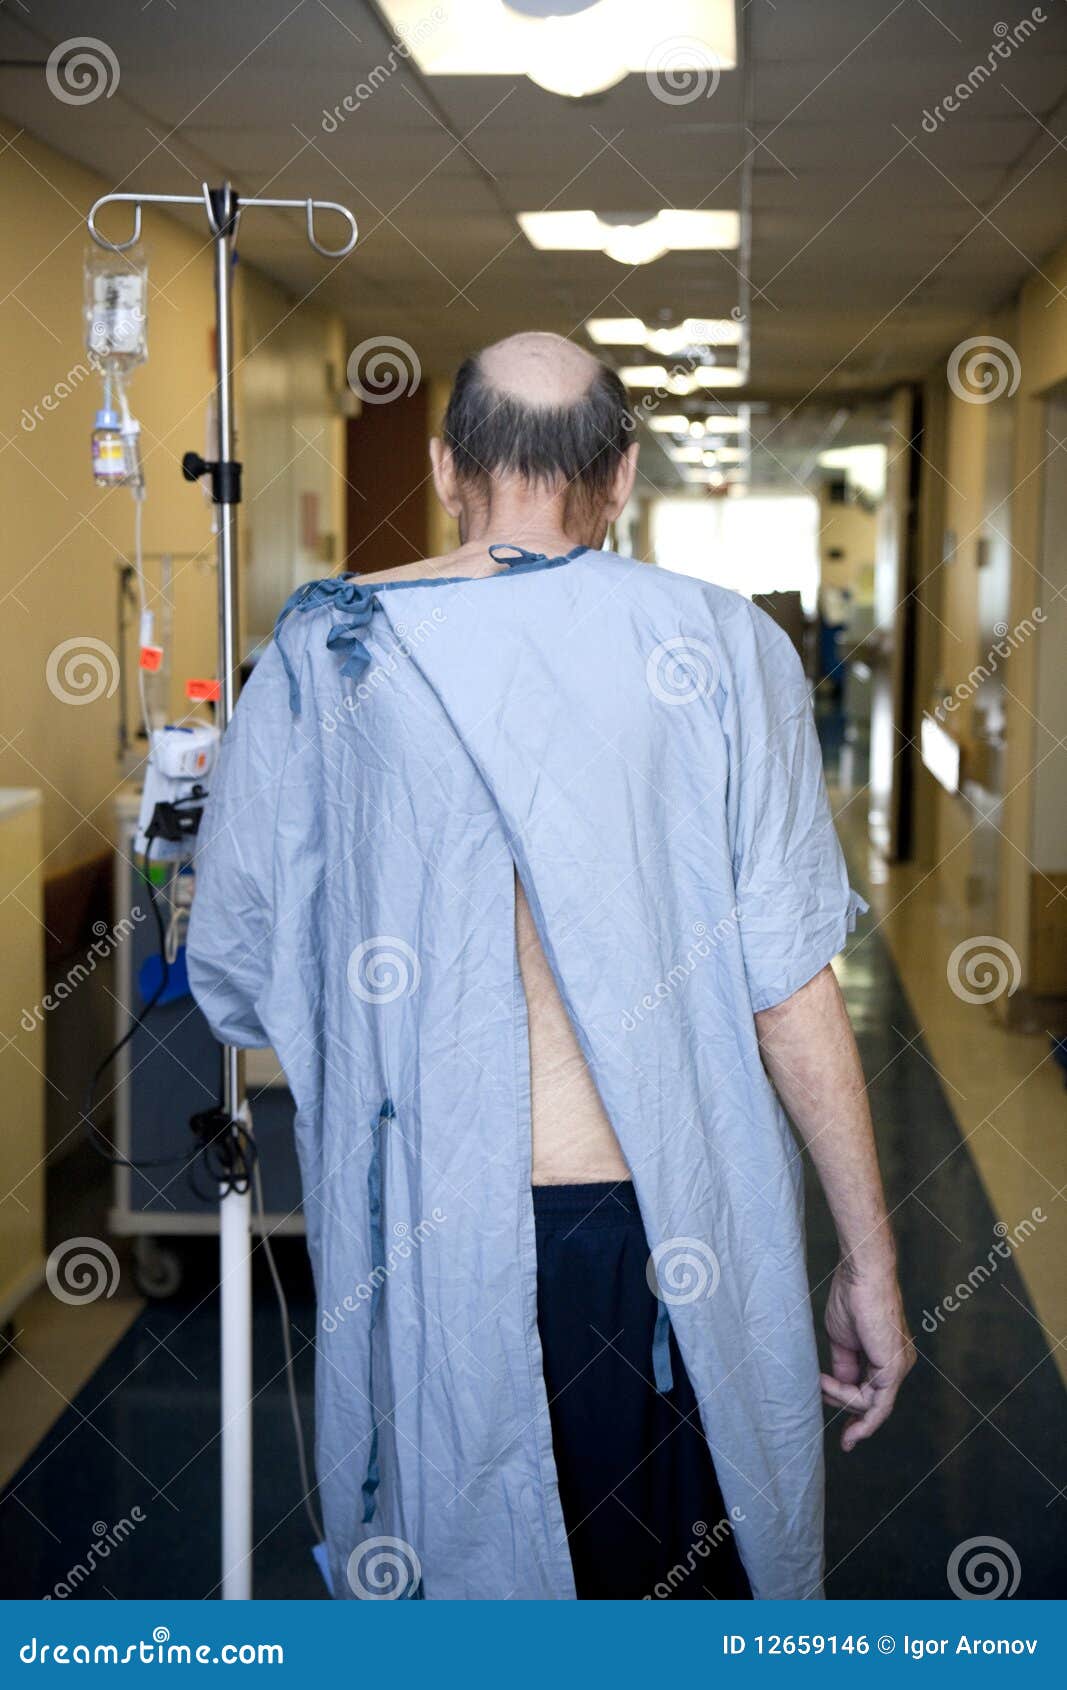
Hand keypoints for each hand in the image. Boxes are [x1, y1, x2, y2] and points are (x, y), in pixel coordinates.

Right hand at [821, 1261, 914, 1451]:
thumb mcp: (842, 1340)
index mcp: (886, 1356)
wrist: (861, 1277)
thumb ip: (844, 1366)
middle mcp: (897, 1364)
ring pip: (871, 1406)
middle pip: (870, 1401)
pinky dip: (862, 1419)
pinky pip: (879, 1406)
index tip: (823, 1397)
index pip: (869, 1390)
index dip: (846, 1401)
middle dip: (844, 1406)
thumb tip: (840, 1385)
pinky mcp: (893, 1370)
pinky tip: (844, 1421)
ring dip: (841, 1400)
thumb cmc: (851, 1298)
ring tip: (822, 1382)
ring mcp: (898, 1368)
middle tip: (820, 1391)